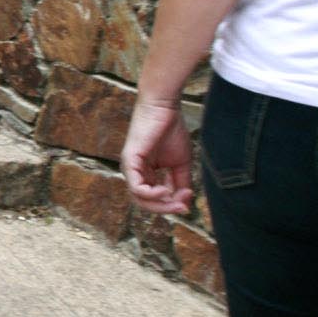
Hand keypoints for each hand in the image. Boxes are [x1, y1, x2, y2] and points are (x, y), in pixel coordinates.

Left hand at [121, 94, 195, 216]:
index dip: (171, 205)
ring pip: (139, 198)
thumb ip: (181, 183)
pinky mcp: (129, 160)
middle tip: (183, 207)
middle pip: (145, 203)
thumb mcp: (180, 164)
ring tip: (175, 197)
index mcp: (145, 174)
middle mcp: (134, 173)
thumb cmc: (171, 131)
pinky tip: (165, 190)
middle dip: (166, 208)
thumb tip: (185, 204)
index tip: (188, 201)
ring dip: (160, 203)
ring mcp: (129, 167)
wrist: (164, 108)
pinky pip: (135, 187)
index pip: (153, 200)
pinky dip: (150, 194)